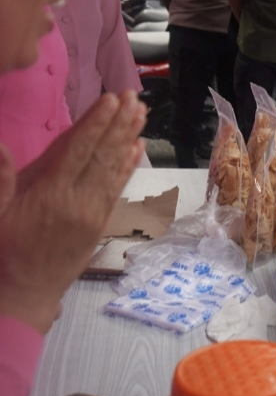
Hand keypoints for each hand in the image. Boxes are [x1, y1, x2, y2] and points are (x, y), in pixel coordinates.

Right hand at [0, 91, 145, 333]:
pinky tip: (137, 150)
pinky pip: (117, 190)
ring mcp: (93, 214)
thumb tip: (0, 146)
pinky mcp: (99, 225)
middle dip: (119, 123)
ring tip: (141, 113)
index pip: (80, 150)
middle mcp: (79, 202)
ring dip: (128, 139)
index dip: (96, 123)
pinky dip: (127, 168)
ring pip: (115, 169)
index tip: (111, 100)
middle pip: (104, 155)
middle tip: (133, 96)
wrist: (21, 299)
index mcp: (50, 196)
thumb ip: (0, 181)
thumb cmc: (0, 254)